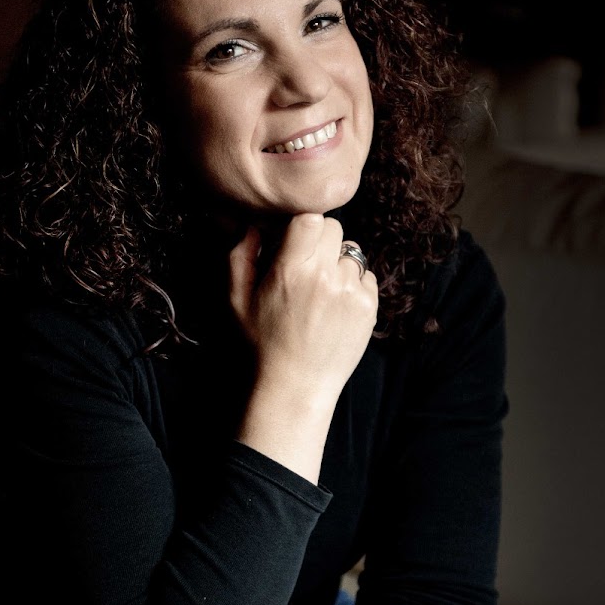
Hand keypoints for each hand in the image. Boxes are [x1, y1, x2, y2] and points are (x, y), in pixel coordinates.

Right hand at [229, 213, 377, 407]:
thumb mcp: (236, 299)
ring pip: (351, 253)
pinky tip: (334, 304)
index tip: (293, 240)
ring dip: (337, 262)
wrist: (295, 387)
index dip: (301, 224)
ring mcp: (351, 292)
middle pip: (334, 228)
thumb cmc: (260, 343)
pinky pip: (366, 276)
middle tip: (305, 264)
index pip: (310, 217)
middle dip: (319, 240)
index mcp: (291, 270)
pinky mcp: (369, 308)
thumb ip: (240, 255)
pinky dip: (353, 283)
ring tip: (320, 289)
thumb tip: (253, 225)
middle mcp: (325, 276)